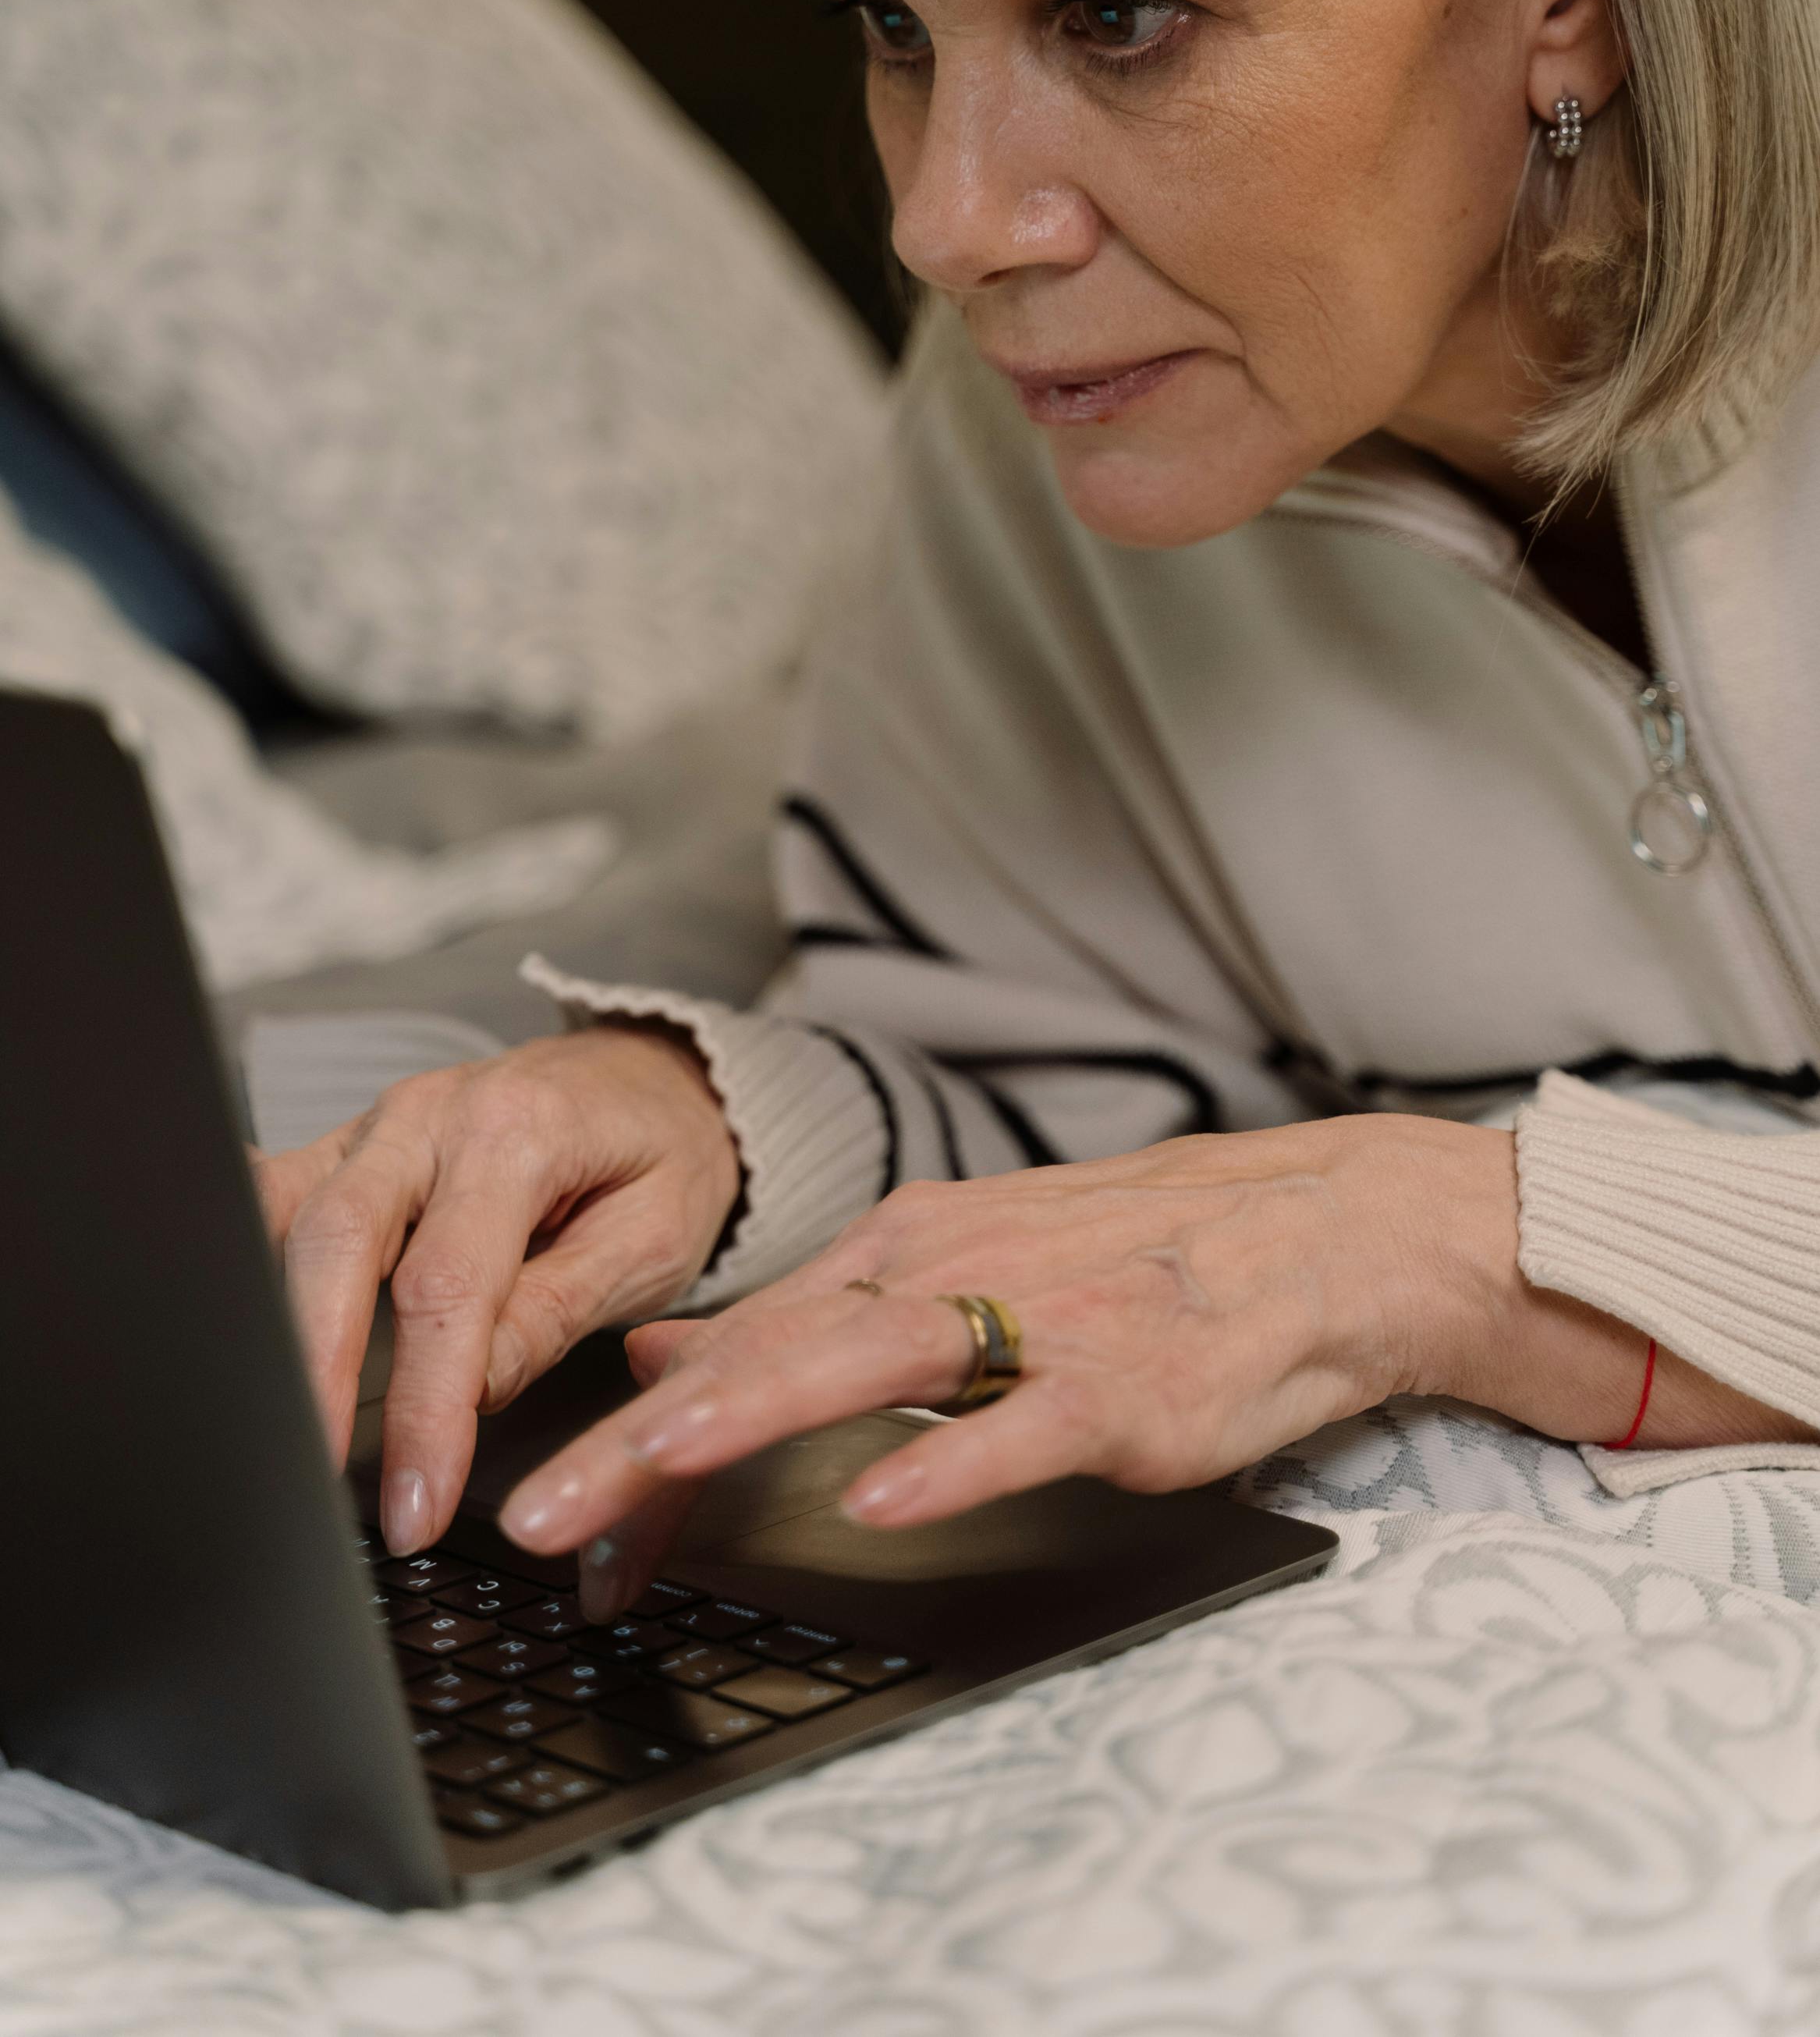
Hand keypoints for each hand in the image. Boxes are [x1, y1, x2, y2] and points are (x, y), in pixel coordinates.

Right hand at [256, 1024, 740, 1555]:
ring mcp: (380, 1124)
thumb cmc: (663, 1156)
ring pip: (290, 1217)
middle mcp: (433, 1115)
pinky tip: (221, 1323)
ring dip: (270, 1326)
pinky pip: (278, 1194)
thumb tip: (472, 1392)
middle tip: (316, 1482)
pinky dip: (243, 1255)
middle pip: (339, 1243)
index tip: (417, 1505)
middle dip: (319, 1375)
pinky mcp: (352, 1146)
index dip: (427, 1409)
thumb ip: (560, 1308)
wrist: (659, 1075)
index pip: (449, 1287)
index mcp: (519, 1132)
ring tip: (268, 1431)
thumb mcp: (655, 1236)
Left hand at [498, 1112, 1547, 1602]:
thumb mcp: (958, 1263)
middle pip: (765, 1355)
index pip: (736, 1341)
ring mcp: (1035, 1321)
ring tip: (642, 1483)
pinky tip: (882, 1500)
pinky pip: (1023, 1426)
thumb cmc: (1137, 1262)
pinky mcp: (1124, 1381)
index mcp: (901, 1246)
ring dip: (741, 1423)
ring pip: (860, 1366)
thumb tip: (669, 1347)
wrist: (1320, 1230)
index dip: (631, 1430)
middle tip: (532, 1518)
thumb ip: (815, 1312)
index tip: (548, 1514)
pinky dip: (951, 1460)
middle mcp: (947, 1267)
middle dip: (636, 1441)